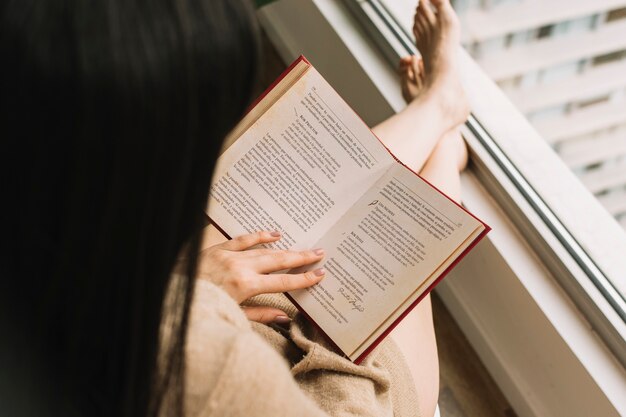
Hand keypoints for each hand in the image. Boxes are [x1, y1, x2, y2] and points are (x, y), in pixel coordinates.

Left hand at [196, 231, 324, 323]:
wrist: (174, 294)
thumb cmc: (203, 310)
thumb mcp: (233, 316)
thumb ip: (260, 314)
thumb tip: (285, 317)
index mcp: (246, 286)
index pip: (283, 282)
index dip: (304, 279)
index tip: (320, 274)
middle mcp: (241, 267)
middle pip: (279, 260)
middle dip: (301, 258)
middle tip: (319, 253)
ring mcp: (230, 256)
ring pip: (264, 249)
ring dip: (285, 248)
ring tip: (303, 248)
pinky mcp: (218, 249)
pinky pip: (243, 239)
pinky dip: (259, 236)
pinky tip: (274, 234)